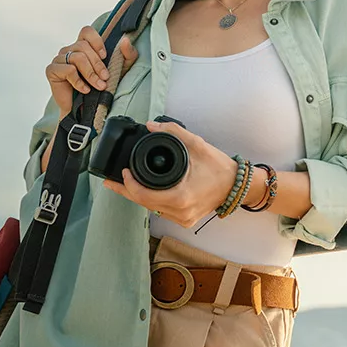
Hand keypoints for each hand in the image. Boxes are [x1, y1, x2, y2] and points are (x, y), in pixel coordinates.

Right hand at [45, 24, 138, 116]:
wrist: (85, 111)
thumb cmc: (101, 88)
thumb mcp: (121, 70)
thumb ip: (127, 54)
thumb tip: (125, 40)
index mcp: (83, 46)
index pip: (86, 31)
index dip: (96, 40)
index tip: (105, 56)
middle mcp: (70, 50)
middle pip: (82, 46)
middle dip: (97, 63)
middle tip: (105, 78)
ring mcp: (59, 59)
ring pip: (77, 57)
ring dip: (90, 73)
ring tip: (98, 86)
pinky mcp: (52, 70)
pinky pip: (67, 70)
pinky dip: (79, 81)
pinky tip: (85, 90)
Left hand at [99, 121, 240, 227]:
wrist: (237, 186)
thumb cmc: (220, 168)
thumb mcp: (197, 145)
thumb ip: (173, 132)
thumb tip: (151, 126)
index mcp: (180, 197)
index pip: (143, 195)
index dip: (128, 184)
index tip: (123, 172)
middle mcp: (180, 212)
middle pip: (143, 203)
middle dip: (126, 191)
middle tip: (109, 182)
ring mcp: (182, 219)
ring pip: (151, 208)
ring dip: (137, 196)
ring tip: (123, 185)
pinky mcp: (185, 220)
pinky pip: (160, 211)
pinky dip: (150, 201)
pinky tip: (143, 192)